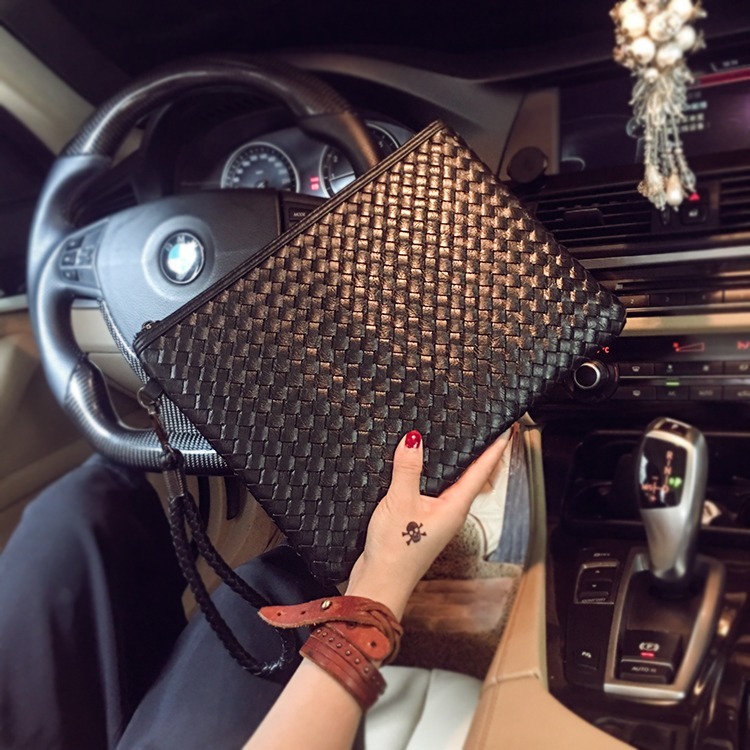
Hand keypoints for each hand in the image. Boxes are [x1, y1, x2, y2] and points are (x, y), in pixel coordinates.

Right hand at [346, 426, 515, 618]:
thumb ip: (408, 468)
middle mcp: (451, 512)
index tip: (507, 430)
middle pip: (470, 476)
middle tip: (485, 429)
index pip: (481, 471)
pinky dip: (432, 475)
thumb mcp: (401, 501)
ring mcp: (437, 518)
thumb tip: (414, 438)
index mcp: (455, 507)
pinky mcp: (420, 522)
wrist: (379, 583)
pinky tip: (420, 468)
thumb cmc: (396, 550)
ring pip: (450, 484)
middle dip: (478, 453)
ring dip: (455, 464)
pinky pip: (432, 491)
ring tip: (459, 442)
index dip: (495, 448)